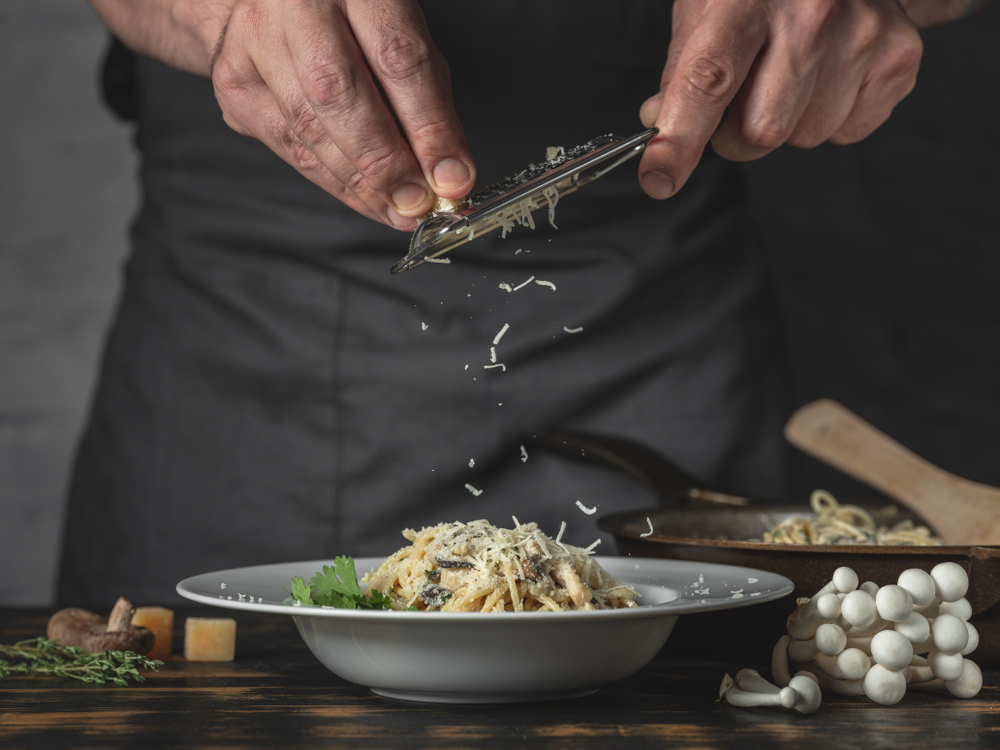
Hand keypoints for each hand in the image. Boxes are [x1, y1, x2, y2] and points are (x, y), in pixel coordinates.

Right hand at [211, 0, 474, 228]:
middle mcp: (294, 5)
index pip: (397, 59)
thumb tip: (447, 174)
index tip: (452, 177)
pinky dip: (333, 181)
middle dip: (384, 162)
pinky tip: (364, 198)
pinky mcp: (234, 83)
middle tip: (417, 203)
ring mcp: (254, 41)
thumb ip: (427, 100)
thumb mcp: (403, 36)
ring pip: (307, 129)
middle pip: (339, 94)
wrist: (279, 2)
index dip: (428, 127)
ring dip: (360, 183)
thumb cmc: (352, 17)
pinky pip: (288, 146)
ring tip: (398, 210)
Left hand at [637, 0, 922, 199]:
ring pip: (802, 138)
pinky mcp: (898, 59)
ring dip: (787, 122)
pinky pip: (844, 132)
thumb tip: (660, 128)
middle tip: (745, 95)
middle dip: (738, 134)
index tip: (659, 177)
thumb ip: (682, 72)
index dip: (680, 139)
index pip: (707, 81)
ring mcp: (862, 36)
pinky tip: (829, 72)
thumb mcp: (709, 9)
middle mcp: (812, 13)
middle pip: (760, 132)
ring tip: (794, 71)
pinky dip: (827, 116)